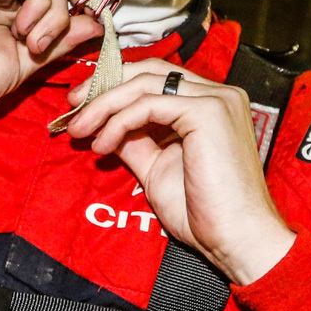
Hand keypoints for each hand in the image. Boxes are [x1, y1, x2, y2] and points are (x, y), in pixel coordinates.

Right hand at [0, 0, 103, 129]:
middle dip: (61, 17)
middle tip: (41, 47)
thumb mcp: (23, 64)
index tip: (70, 42)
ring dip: (52, 13)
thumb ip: (57, 43)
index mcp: (7, 12)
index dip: (70, 17)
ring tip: (31, 43)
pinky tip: (22, 27)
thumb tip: (95, 25)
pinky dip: (39, 1)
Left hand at [66, 60, 295, 284]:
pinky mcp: (207, 111)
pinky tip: (103, 143)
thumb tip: (105, 124)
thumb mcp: (158, 168)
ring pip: (143, 83)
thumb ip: (136, 141)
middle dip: (103, 85)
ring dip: (103, 104)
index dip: (115, 86)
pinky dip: (118, 121)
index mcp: (210, 103)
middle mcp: (217, 93)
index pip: (155, 77)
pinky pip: (147, 105)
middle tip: (72, 106)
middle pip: (147, 70)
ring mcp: (215, 99)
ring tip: (79, 129)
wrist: (237, 240)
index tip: (82, 106)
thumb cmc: (205, 213)